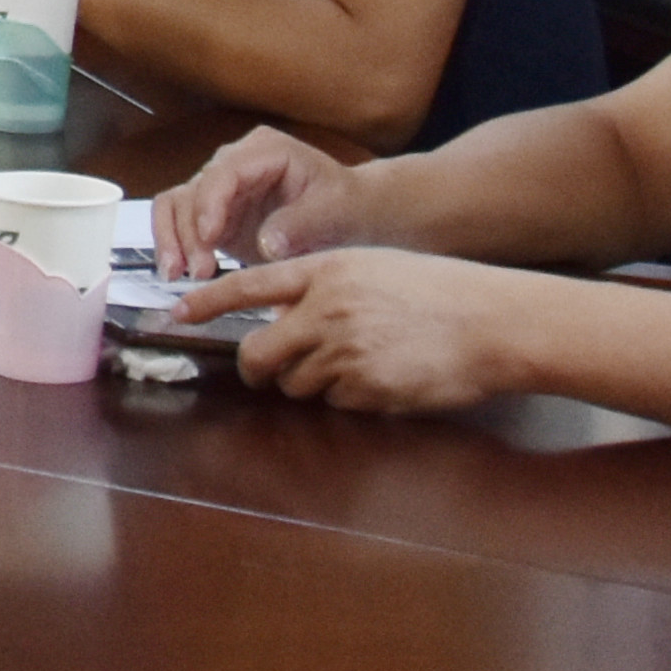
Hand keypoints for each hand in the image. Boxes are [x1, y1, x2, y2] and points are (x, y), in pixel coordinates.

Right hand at [153, 124, 370, 280]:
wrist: (350, 215)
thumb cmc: (344, 205)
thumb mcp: (332, 211)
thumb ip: (299, 224)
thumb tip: (266, 244)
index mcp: (263, 151)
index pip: (223, 172)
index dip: (210, 203)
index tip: (209, 237)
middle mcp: (233, 163)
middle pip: (193, 190)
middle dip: (189, 232)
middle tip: (198, 271)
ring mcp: (220, 189)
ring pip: (176, 205)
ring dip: (172, 240)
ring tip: (177, 275)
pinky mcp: (214, 214)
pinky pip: (178, 223)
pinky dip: (172, 244)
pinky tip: (175, 271)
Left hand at [205, 248, 532, 412]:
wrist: (493, 321)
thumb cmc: (438, 292)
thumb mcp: (371, 268)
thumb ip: (321, 288)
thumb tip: (280, 319)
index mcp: (326, 271)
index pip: (249, 286)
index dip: (208, 301)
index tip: (177, 311)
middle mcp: (327, 310)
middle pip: (259, 354)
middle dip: (256, 368)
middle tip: (266, 370)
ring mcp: (347, 352)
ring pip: (297, 383)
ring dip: (312, 381)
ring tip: (357, 361)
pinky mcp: (368, 390)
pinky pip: (337, 402)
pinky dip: (349, 397)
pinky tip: (382, 377)